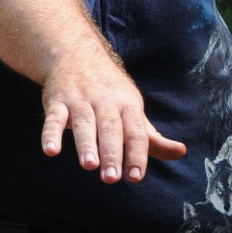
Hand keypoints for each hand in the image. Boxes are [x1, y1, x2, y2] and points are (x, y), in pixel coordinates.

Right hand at [39, 53, 185, 183]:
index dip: (136, 154)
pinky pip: (54, 118)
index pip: (135, 132)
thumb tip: (181, 152)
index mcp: (128, 105)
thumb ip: (152, 137)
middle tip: (111, 178)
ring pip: (84, 123)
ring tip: (89, 165)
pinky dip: (50, 134)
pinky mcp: (57, 101)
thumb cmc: (110, 90)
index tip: (135, 177)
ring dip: (86, 144)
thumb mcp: (133, 109)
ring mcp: (80, 100)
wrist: (77, 54)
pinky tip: (50, 151)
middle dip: (111, 152)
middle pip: (110, 128)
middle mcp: (105, 101)